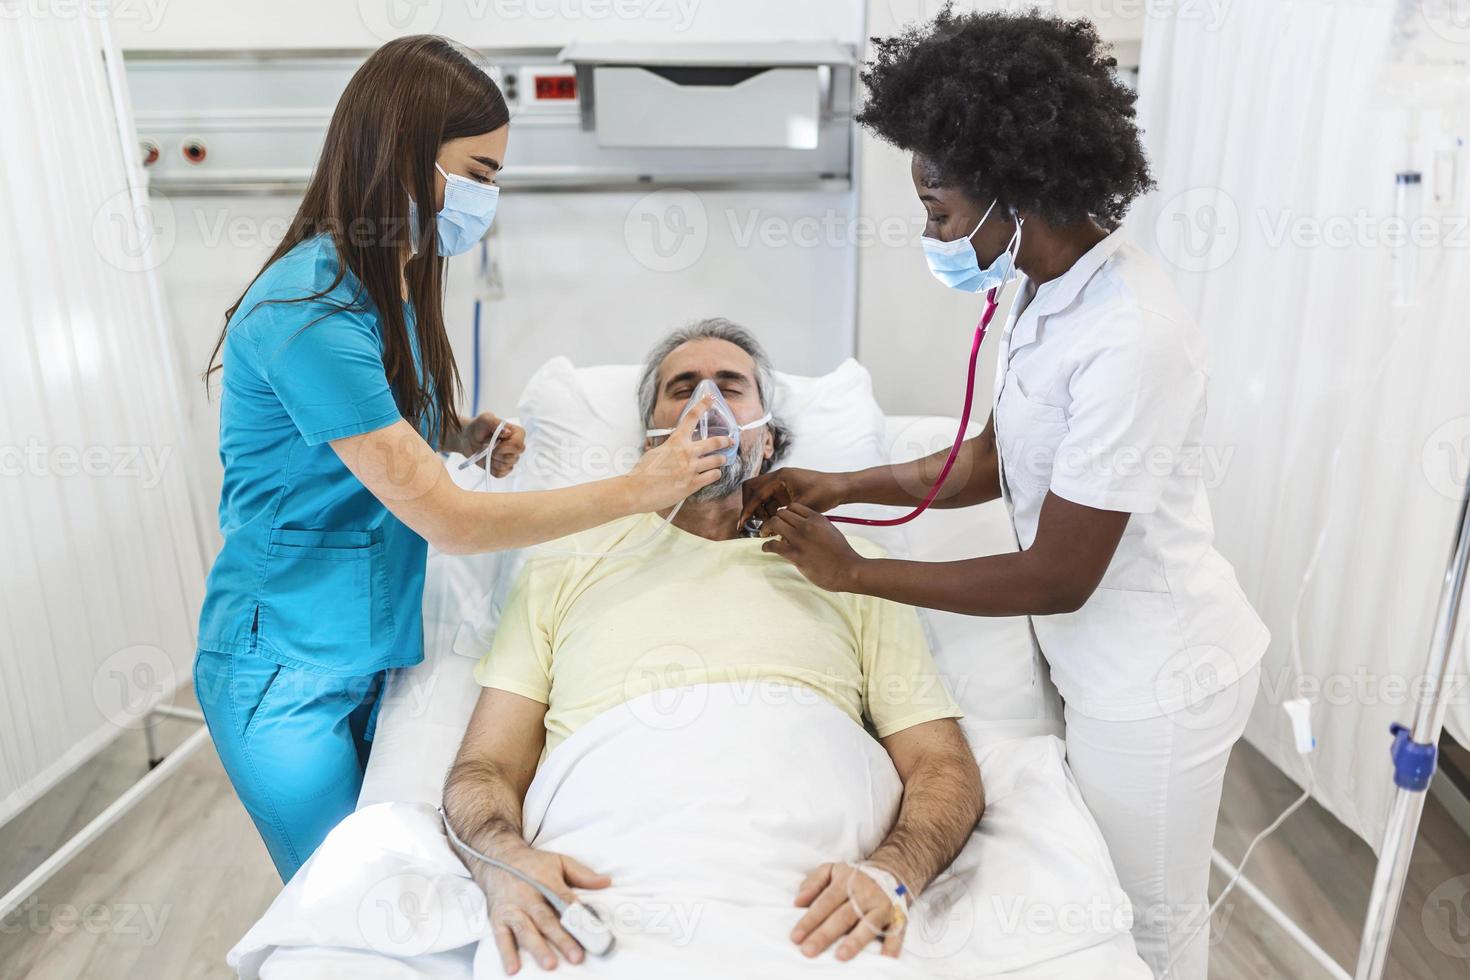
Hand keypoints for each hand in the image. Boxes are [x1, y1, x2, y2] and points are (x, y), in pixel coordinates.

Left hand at [462, 412, 525, 477]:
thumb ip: (495, 423)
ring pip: (506, 466)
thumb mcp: (485, 419)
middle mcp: (516, 447)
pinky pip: (500, 474)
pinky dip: (490, 468)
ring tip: (485, 451)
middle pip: (513, 458)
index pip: (518, 446)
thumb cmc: (478, 427)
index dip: (504, 447)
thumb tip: (507, 433)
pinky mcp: (503, 468)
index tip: (491, 443)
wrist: (467, 438)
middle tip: (485, 446)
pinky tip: (486, 459)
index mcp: (517, 434)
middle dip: (496, 454)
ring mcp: (510, 459)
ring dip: (491, 459)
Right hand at [470, 838, 610, 974]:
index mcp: (545, 880)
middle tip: (577, 956)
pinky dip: (506, 953)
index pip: (564, 899)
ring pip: (525, 930)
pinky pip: (501, 937)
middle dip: (561, 938)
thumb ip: (583, 874)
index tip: (592, 931)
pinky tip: (513, 969)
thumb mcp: (559, 861)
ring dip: (537, 948)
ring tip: (550, 964)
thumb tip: (607, 882)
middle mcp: (527, 895)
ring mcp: (511, 908)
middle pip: (546, 918)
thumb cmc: (533, 864)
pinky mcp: (497, 918)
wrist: (497, 859)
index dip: (578, 915)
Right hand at [627, 394, 732, 510]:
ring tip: (721, 460)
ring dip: (721, 460)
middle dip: (726, 440)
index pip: (691, 417)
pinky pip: (713, 476)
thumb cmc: (643, 472)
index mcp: (676, 441)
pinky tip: (713, 474)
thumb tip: (675, 447)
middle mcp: (686, 453)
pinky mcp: (693, 484)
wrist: (638, 490)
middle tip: (730, 441)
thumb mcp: (656, 451)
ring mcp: (691, 469)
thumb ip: (670, 447)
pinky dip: (715, 474)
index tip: (710, 398)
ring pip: (717, 460)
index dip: (703, 405)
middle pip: (715, 442)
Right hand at [740, 467, 848, 528]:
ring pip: (760, 496)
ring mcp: (781, 484)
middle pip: (752, 489)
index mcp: (780, 477)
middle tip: (751, 522)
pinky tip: (773, 523)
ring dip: (759, 510)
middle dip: (749, 505)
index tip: (742, 523)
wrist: (839, 488)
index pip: (756, 493)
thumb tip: (768, 525)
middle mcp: (778, 478)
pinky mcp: (786, 491)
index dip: (748, 509)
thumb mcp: (803, 504)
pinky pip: (770, 501)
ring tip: (766, 525)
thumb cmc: (824, 492)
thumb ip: (784, 514)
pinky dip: (768, 511)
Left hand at [760, 502, 864, 591]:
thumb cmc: (842, 554)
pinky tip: (766, 548)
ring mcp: (801, 539)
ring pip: (774, 523)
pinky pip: (773, 545)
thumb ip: (817, 527)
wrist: (849, 570)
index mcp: (817, 518)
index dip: (785, 512)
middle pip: (781, 513)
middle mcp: (808, 525)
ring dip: (766, 528)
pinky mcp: (795, 555)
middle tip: (770, 527)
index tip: (782, 519)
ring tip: (765, 535)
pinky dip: (766, 545)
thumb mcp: (831, 532)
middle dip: (774, 519)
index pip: (794, 506)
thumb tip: (804, 527)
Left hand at [791, 862, 906, 960]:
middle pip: (843, 916)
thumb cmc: (854, 877)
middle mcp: (865, 894)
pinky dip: (892, 946)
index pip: (825, 902)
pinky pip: (897, 933)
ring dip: (855, 941)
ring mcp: (883, 906)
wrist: (891, 871)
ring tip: (840, 956)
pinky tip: (885, 958)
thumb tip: (798, 901)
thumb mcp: (831, 870)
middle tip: (808, 951)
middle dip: (824, 935)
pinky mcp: (899, 917)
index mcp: (846, 881)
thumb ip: (813, 883)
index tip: (795, 937)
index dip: (810, 920)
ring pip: (868, 925)